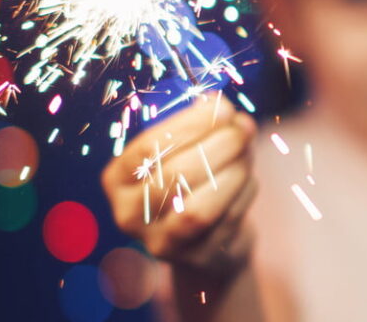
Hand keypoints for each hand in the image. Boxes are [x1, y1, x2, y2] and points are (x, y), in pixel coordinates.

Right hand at [101, 92, 258, 278]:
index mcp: (118, 178)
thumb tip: (231, 113)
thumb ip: (202, 127)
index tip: (224, 107)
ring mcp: (160, 242)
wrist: (207, 238)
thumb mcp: (186, 149)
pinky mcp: (195, 258)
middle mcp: (129, 214)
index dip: (191, 123)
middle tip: (244, 128)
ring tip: (247, 152)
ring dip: (233, 171)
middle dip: (218, 145)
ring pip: (199, 208)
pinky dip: (243, 193)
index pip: (150, 146)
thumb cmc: (193, 179)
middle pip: (176, 175)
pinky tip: (249, 177)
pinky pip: (226, 221)